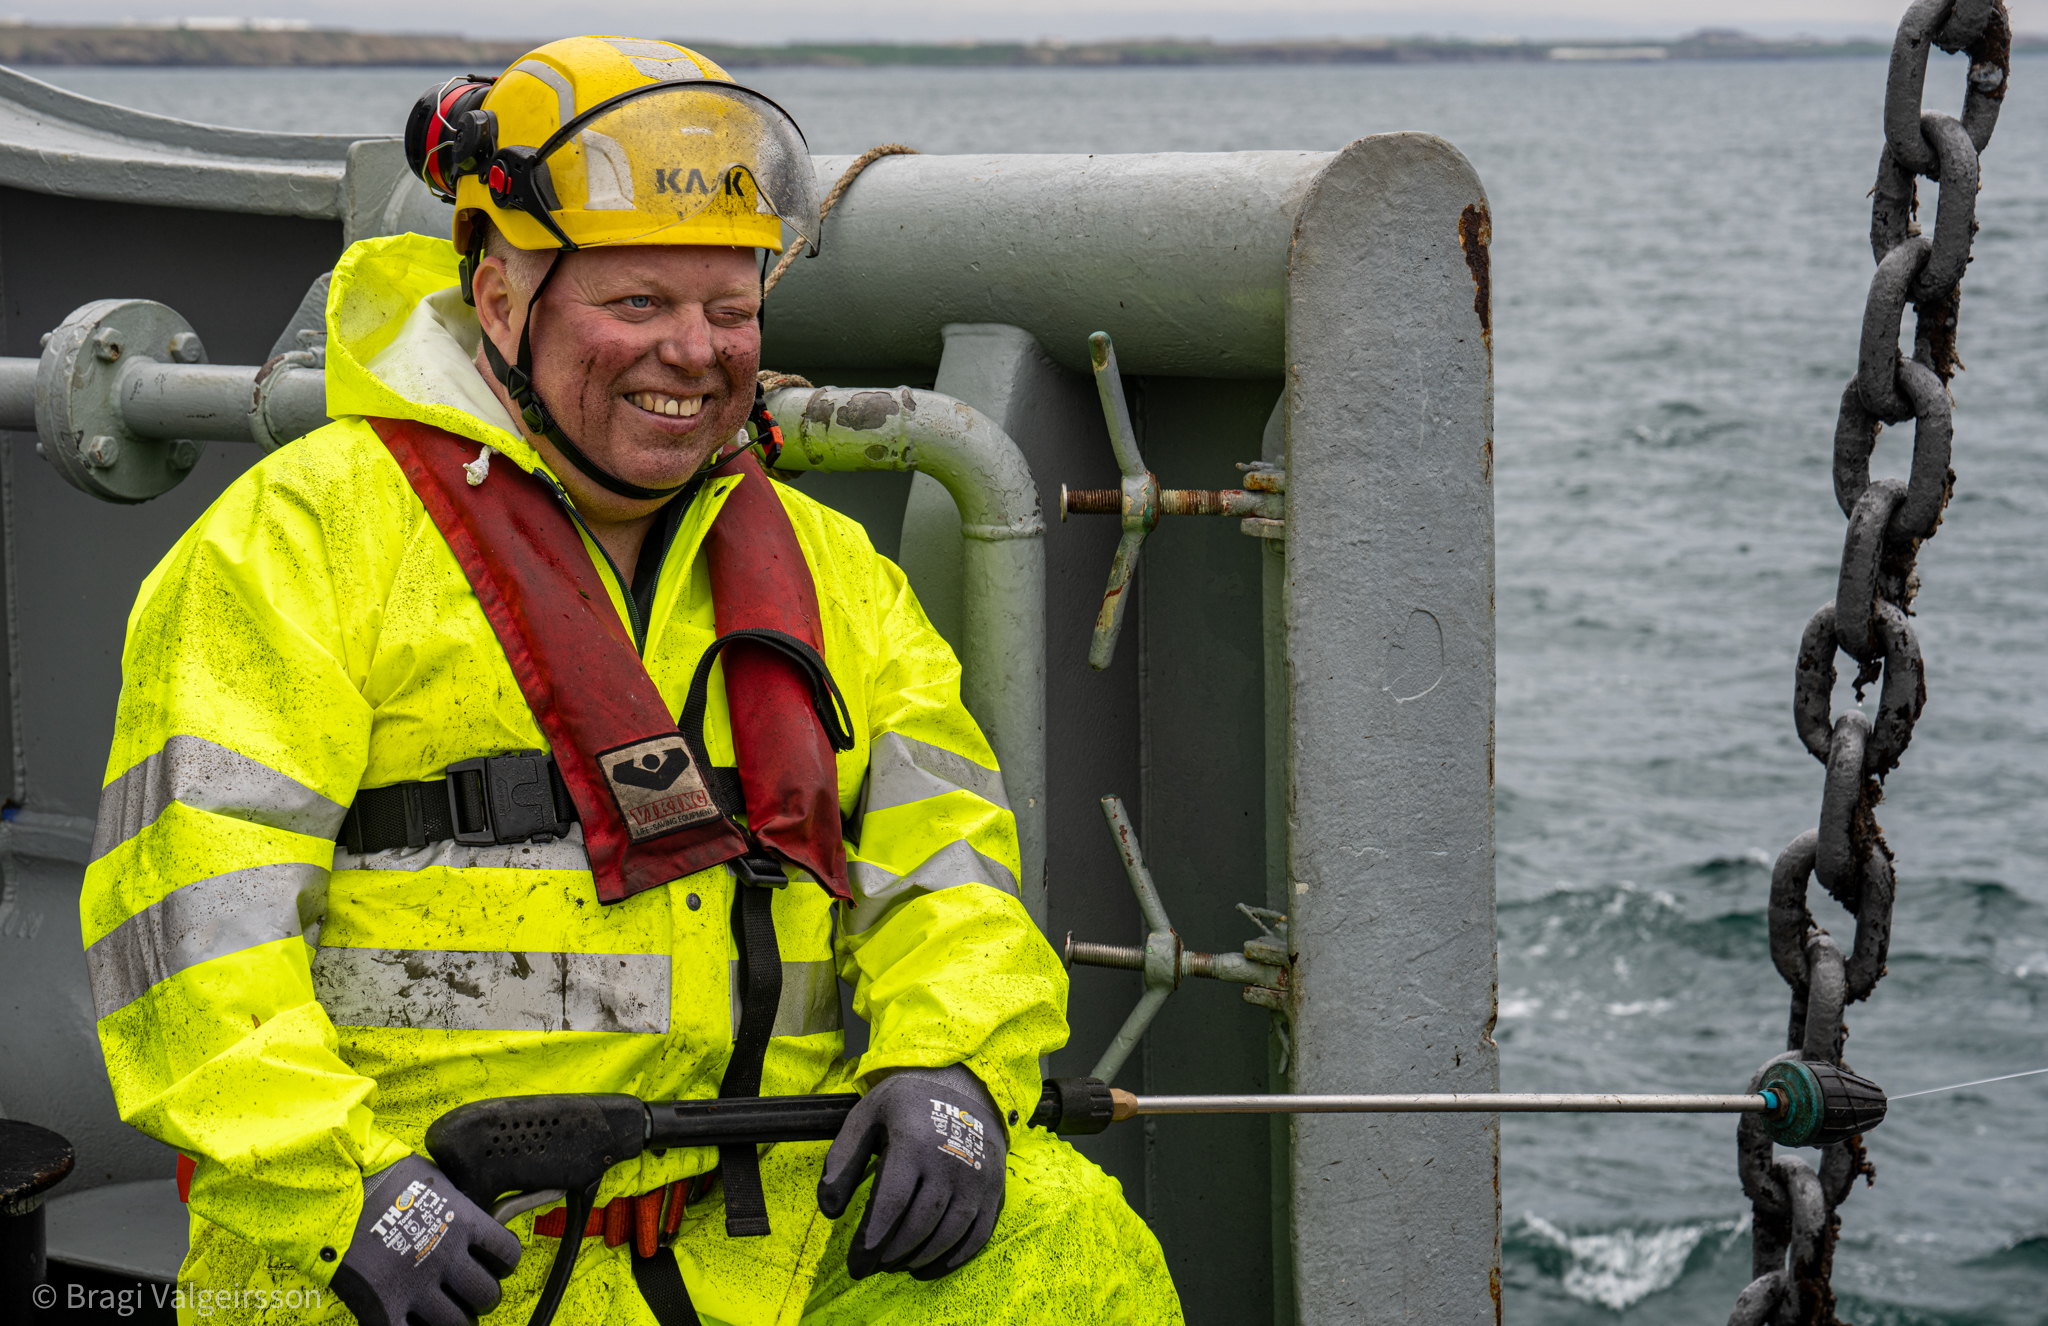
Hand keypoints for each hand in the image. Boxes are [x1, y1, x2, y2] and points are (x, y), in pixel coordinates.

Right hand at [329, 1155, 522, 1325]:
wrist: (331, 1190)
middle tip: (467, 1294)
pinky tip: (413, 1323)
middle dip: (481, 1297)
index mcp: (463, 1221)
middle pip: (487, 1295)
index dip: (503, 1263)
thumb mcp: (432, 1178)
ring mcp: (415, 1285)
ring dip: (455, 1321)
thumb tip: (466, 1212)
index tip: (494, 1266)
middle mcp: (446, 1256)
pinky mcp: (383, 1307)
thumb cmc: (377, 1175)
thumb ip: (455, 1202)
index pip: (507, 1254)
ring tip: (445, 1313)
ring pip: (457, 1324)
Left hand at [816, 1064, 1008, 1280]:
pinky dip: (953, 1258)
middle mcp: (950, 1161)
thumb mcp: (866, 1117)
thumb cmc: (907, 1104)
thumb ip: (842, 1160)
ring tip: (896, 1264)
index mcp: (914, 1142)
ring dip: (920, 1258)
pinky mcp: (993, 1188)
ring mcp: (977, 1177)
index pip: (891, 1203)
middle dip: (893, 1253)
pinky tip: (929, 1267)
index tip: (856, 1264)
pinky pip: (978, 1235)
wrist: (964, 1085)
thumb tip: (830, 1211)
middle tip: (874, 1265)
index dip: (871, 1240)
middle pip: (920, 1223)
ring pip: (949, 1234)